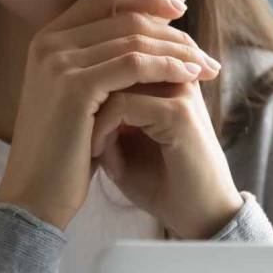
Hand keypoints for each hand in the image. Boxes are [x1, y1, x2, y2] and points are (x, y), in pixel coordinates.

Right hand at [0, 0, 221, 231]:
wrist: (35, 194)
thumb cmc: (63, 150)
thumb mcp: (77, 95)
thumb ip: (97, 60)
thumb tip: (145, 33)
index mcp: (47, 38)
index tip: (178, 3)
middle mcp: (48, 42)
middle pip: (125, 15)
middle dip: (172, 30)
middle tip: (202, 49)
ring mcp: (59, 62)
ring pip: (135, 39)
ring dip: (178, 50)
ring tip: (206, 66)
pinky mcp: (75, 87)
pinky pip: (135, 65)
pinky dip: (168, 67)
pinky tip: (191, 76)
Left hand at [91, 69, 243, 239]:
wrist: (200, 218)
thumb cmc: (161, 184)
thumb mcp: (122, 148)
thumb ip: (103, 118)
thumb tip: (76, 98)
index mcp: (167, 80)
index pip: (119, 54)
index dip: (90, 82)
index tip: (75, 120)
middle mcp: (176, 78)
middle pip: (118, 57)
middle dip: (88, 93)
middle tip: (73, 127)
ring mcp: (179, 93)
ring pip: (116, 76)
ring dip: (91, 108)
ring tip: (85, 142)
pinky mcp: (178, 113)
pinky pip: (123, 104)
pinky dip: (102, 127)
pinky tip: (95, 151)